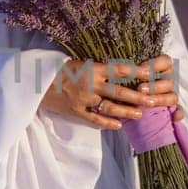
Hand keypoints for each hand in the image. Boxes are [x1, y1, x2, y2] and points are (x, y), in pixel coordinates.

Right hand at [40, 54, 183, 130]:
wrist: (35, 82)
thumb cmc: (58, 69)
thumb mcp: (79, 63)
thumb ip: (97, 68)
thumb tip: (118, 70)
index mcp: (92, 68)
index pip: (118, 70)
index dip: (136, 72)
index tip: (151, 74)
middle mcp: (90, 84)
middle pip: (118, 91)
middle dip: (137, 97)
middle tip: (152, 101)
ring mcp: (83, 99)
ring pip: (109, 107)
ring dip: (126, 112)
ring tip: (140, 115)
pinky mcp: (76, 111)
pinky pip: (94, 119)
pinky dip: (107, 123)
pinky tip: (118, 126)